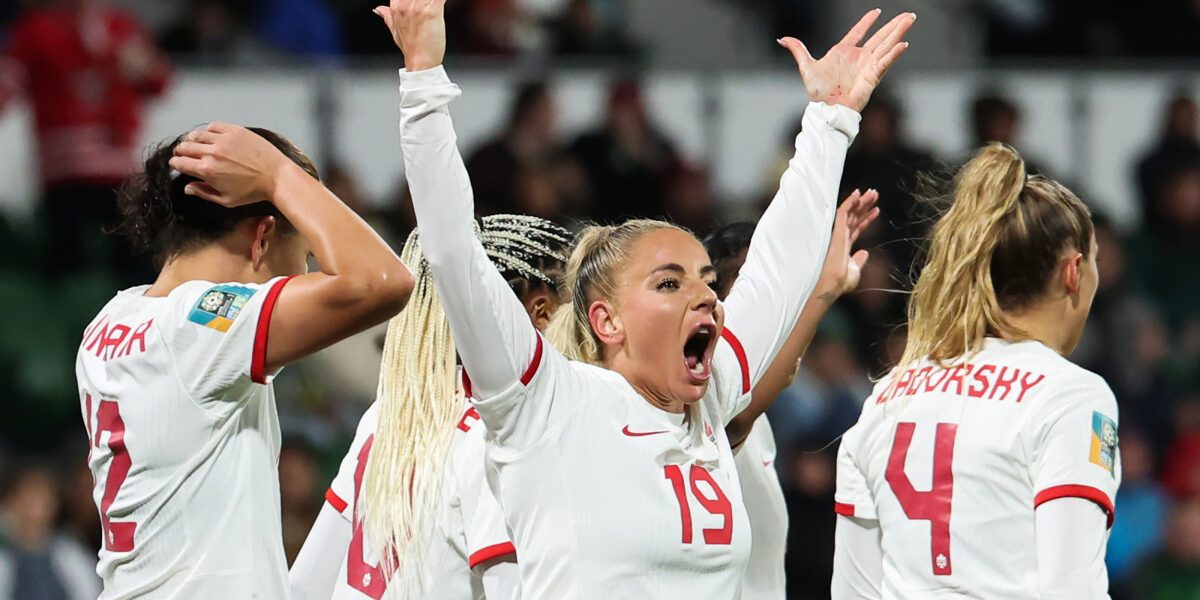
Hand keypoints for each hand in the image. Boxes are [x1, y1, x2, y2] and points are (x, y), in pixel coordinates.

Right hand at [168, 122, 290, 206]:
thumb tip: (187, 188)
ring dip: (191, 139)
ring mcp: (224, 139)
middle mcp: (212, 153)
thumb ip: (204, 193)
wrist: (277, 177)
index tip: (176, 164)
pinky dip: (208, 130)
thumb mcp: (226, 199)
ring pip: (197, 134)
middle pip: (185, 147)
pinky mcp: (235, 130)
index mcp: (207, 170)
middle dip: (180, 151)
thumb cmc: (253, 192)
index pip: (180, 162)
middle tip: (182, 154)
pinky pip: (214, 126)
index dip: (175, 163)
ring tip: (193, 143)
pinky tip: (210, 136)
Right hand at [374, 0, 446, 71]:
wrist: (421, 63)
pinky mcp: (432, 12)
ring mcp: (418, 8)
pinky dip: (442, 0)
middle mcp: (405, 5)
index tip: (418, 3)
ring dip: (434, 0)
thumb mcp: (395, 31)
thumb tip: (378, 9)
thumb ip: (387, 16)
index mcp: (396, 7)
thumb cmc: (412, 49)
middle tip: (428, 4)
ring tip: (435, 5)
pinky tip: (442, 3)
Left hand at [779, 10, 914, 111]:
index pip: (858, 32)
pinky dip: (894, 53)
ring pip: (887, 45)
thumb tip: (781, 39)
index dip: (867, 22)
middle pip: (880, 36)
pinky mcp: (872, 76)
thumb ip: (797, 50)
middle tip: (908, 14)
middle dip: (893, 25)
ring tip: (909, 20)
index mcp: (844, 52)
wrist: (826, 109)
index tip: (876, 11)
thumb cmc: (818, 92)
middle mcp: (858, 57)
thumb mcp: (806, 66)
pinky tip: (903, 44)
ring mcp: (867, 66)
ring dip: (899, 32)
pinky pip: (885, 62)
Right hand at [815, 189, 879, 300]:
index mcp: (844, 247)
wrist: (831, 285)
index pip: (857, 228)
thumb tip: (865, 253)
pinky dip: (850, 202)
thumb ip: (859, 262)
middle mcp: (840, 238)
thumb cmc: (839, 283)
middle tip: (875, 194)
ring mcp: (838, 234)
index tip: (876, 210)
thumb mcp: (854, 273)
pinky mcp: (836, 231)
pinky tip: (857, 193)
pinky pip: (842, 212)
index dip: (867, 219)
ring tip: (873, 192)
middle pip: (854, 218)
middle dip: (865, 206)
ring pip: (850, 213)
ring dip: (861, 202)